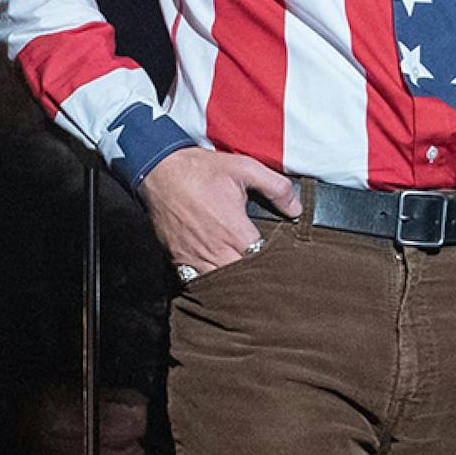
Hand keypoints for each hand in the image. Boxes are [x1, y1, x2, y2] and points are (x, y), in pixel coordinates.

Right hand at [138, 148, 299, 275]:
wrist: (160, 170)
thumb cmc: (200, 170)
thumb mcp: (245, 168)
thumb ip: (276, 187)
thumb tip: (296, 209)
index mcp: (235, 231)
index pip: (262, 262)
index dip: (272, 264)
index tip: (277, 261)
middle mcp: (215, 250)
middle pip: (242, 280)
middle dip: (254, 278)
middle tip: (264, 276)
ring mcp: (194, 257)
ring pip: (219, 286)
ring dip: (232, 284)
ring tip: (243, 281)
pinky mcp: (177, 258)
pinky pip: (195, 282)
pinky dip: (207, 283)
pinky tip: (217, 277)